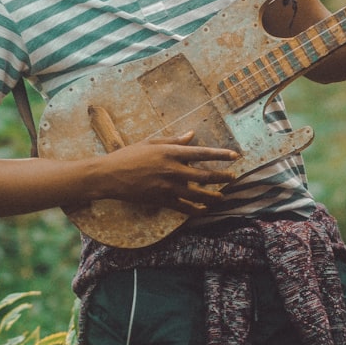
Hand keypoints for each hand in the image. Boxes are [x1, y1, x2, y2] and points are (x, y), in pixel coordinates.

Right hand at [95, 131, 239, 215]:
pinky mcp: (161, 200)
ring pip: (197, 194)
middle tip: (233, 177)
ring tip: (223, 197)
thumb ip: (174, 140)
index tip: (235, 156)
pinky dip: (196, 210)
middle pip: (205, 175)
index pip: (202, 153)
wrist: (110, 175)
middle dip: (222, 177)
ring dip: (213, 196)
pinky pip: (184, 207)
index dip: (221, 155)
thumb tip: (192, 134)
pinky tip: (204, 210)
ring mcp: (168, 187)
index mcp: (171, 153)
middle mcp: (173, 170)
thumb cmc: (129, 155)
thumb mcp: (152, 143)